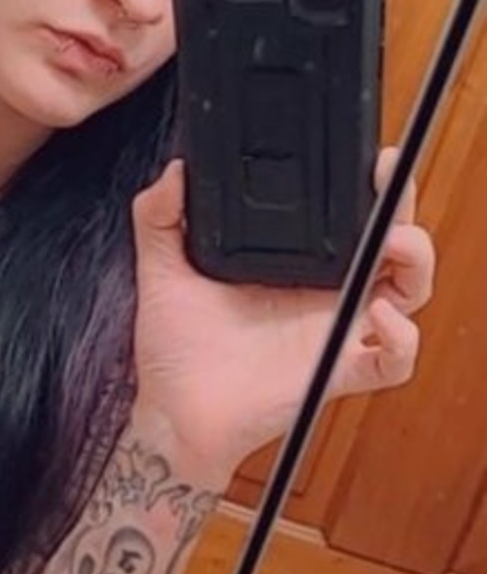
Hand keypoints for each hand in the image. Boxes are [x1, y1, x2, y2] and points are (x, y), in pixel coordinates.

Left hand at [129, 149, 436, 484]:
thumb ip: (158, 217)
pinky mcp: (337, 372)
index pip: (348, 215)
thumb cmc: (176, 351)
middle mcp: (324, 293)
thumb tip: (173, 172)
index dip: (365, 186)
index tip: (363, 158)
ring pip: (409, 291)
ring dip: (415, 261)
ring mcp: (335, 332)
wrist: (172, 414)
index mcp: (294, 263)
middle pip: (391, 241)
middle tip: (388, 182)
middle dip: (403, 207)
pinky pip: (393, 361)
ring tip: (392, 243)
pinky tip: (375, 315)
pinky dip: (401, 338)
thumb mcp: (163, 271)